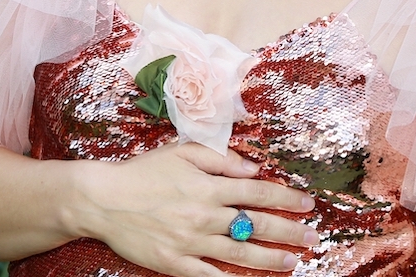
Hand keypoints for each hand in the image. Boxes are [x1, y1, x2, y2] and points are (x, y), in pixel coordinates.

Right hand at [66, 142, 317, 276]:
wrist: (103, 199)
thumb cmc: (144, 171)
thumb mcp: (183, 151)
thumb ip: (221, 159)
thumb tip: (253, 168)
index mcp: (208, 185)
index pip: (258, 191)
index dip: (286, 197)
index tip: (308, 203)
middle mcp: (204, 215)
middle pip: (256, 224)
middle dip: (288, 231)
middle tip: (311, 237)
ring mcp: (190, 241)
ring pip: (239, 252)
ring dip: (270, 259)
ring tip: (292, 262)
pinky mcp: (174, 263)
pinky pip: (208, 276)